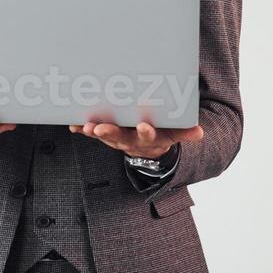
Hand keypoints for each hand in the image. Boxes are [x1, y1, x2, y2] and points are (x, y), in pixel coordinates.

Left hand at [68, 120, 202, 158]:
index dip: (146, 132)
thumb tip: (200, 132)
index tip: (144, 125)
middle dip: (110, 132)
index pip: (149, 136)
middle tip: (100, 127)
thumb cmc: (162, 132)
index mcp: (150, 138)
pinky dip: (81, 129)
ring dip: (94, 131)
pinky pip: (92, 133)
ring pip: (104, 136)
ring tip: (85, 126)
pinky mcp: (106, 135)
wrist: (149, 147)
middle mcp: (131, 140)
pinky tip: (72, 124)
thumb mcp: (175, 133)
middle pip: (120, 137)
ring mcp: (117, 138)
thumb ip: (185, 132)